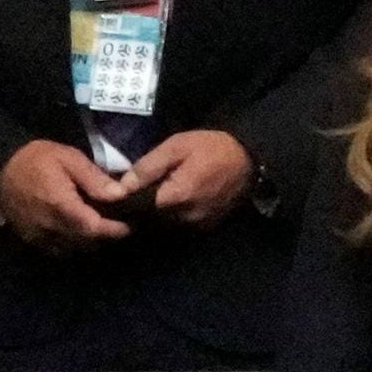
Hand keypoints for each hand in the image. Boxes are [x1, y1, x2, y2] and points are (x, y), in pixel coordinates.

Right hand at [0, 140, 129, 251]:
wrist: (3, 167)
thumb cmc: (39, 160)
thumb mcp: (70, 159)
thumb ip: (95, 178)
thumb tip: (121, 194)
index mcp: (60, 205)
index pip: (92, 227)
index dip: (113, 230)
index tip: (129, 226)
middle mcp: (48, 225)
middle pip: (84, 241)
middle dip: (105, 236)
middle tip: (120, 226)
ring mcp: (37, 234)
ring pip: (72, 248)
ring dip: (89, 242)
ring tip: (103, 229)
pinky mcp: (30, 238)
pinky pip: (57, 249)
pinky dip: (72, 244)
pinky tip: (81, 232)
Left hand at [118, 130, 252, 228]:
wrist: (250, 157)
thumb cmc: (212, 148)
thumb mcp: (176, 147)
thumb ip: (148, 167)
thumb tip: (121, 187)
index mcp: (176, 197)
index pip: (138, 208)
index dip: (128, 199)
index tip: (122, 190)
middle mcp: (186, 217)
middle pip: (151, 217)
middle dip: (144, 205)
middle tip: (143, 188)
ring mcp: (199, 223)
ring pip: (167, 222)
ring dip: (161, 211)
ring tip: (162, 192)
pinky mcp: (208, 225)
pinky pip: (183, 223)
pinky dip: (177, 214)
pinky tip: (180, 198)